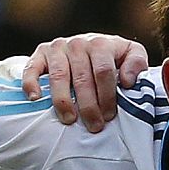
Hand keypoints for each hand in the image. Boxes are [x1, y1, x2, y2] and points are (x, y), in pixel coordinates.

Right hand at [20, 34, 149, 131]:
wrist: (87, 45)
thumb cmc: (112, 57)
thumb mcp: (130, 55)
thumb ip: (136, 64)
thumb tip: (128, 81)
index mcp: (101, 44)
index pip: (103, 72)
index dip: (107, 96)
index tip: (109, 116)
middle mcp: (78, 43)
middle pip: (82, 78)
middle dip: (89, 105)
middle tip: (94, 126)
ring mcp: (58, 48)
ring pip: (59, 76)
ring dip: (63, 101)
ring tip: (70, 120)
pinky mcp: (41, 53)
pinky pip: (32, 69)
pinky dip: (31, 83)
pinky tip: (36, 99)